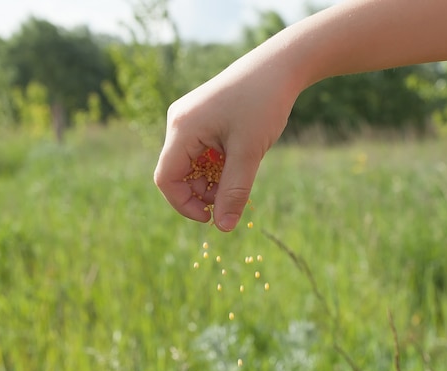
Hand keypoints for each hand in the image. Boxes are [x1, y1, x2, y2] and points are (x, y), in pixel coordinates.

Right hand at [153, 44, 298, 231]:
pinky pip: (199, 150)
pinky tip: (238, 159)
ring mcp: (189, 118)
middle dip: (202, 192)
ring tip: (240, 174)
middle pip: (177, 172)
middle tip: (233, 195)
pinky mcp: (201, 116)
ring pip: (190, 163)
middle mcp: (179, 122)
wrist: (279, 65)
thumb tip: (223, 229)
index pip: (166, 180)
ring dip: (211, 178)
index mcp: (182, 129)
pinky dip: (215, 163)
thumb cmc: (263, 104)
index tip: (212, 217)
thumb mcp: (249, 153)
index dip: (185, 205)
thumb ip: (234, 191)